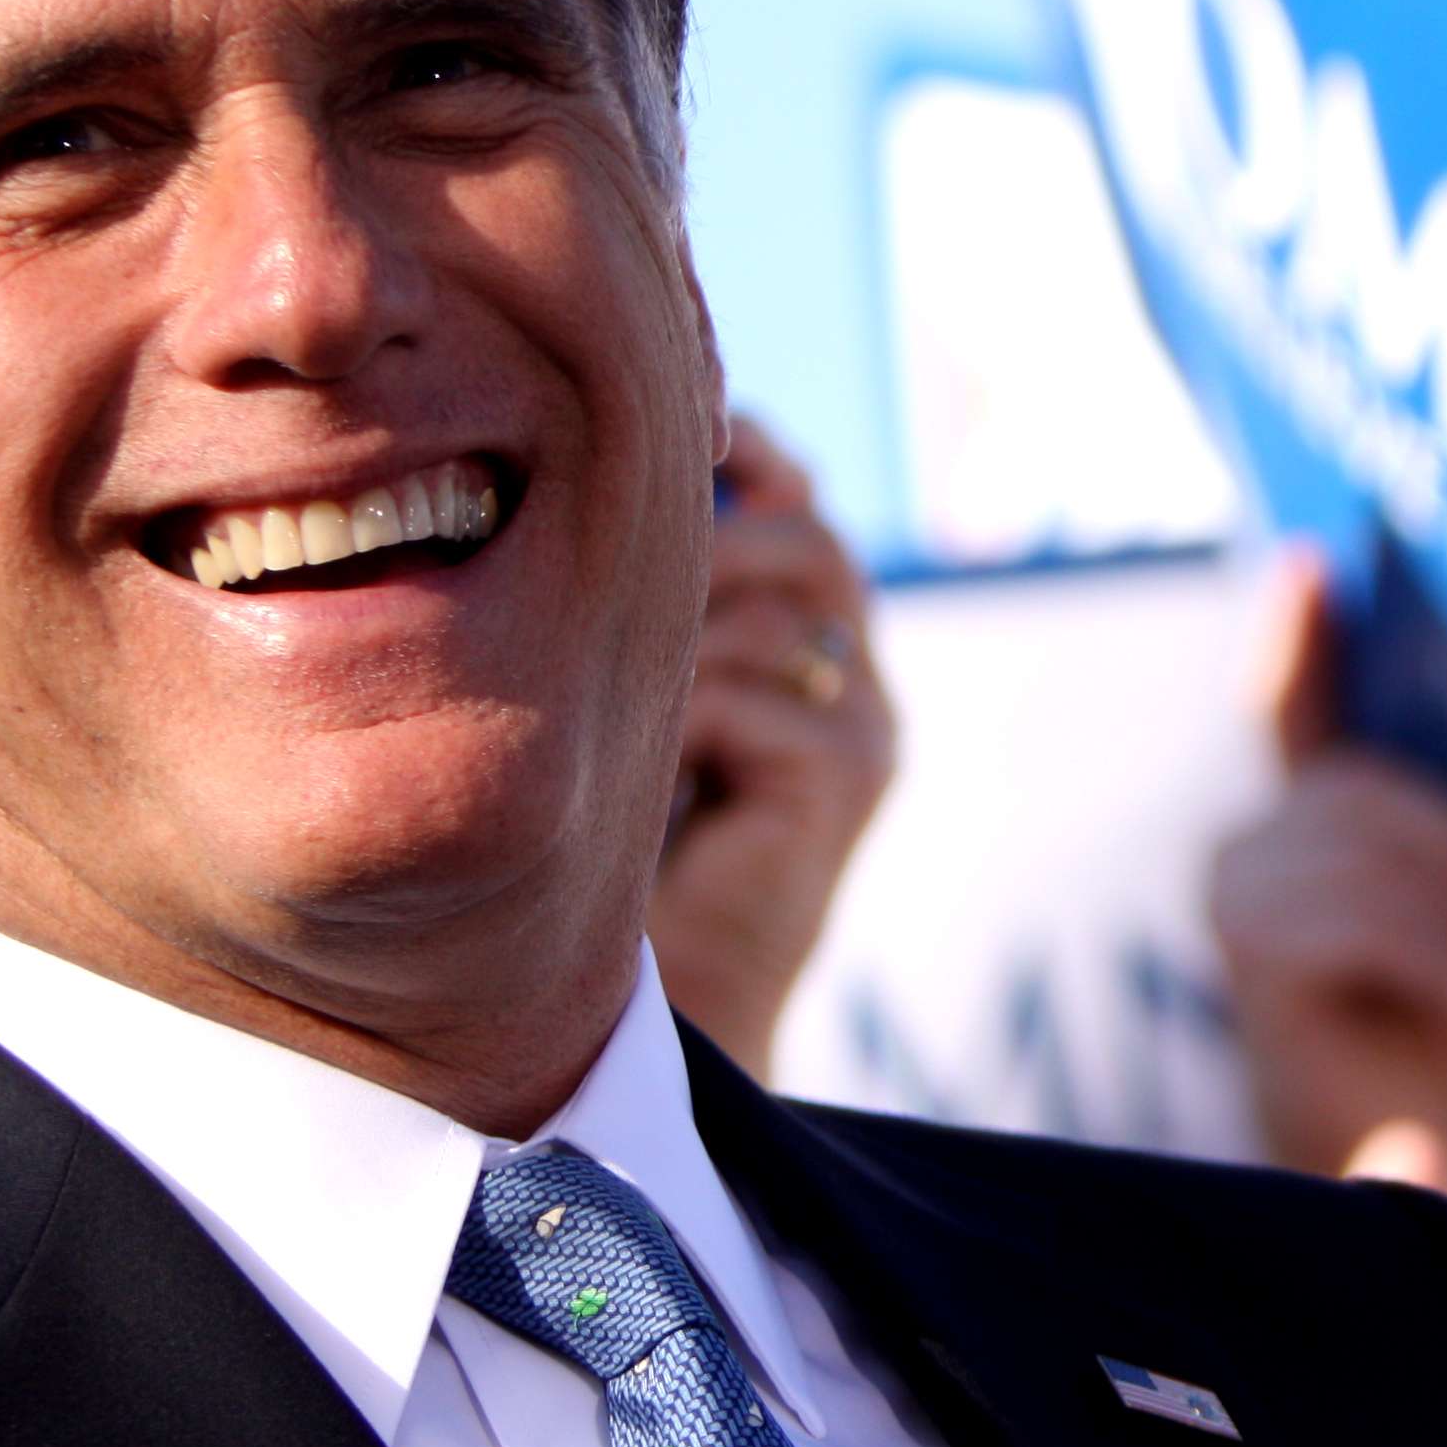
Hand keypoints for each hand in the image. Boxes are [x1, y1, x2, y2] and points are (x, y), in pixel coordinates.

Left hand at [648, 415, 896, 1077]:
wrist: (631, 999)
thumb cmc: (602, 837)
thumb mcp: (622, 690)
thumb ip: (631, 601)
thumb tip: (581, 479)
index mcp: (808, 641)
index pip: (801, 504)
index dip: (743, 460)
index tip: (663, 447)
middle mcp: (857, 678)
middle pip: (806, 542)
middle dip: (701, 545)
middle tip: (595, 578)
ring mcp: (865, 731)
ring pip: (765, 621)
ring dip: (666, 655)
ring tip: (597, 709)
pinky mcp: (848, 782)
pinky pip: (748, 701)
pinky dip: (675, 727)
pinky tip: (637, 779)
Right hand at [1206, 559, 1446, 1175]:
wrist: (1404, 1152)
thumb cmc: (1442, 1023)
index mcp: (1306, 814)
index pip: (1289, 699)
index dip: (1298, 635)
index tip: (1317, 560)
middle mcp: (1250, 843)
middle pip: (1360, 785)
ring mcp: (1237, 897)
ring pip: (1365, 848)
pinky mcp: (1251, 960)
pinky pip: (1359, 917)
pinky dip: (1428, 954)